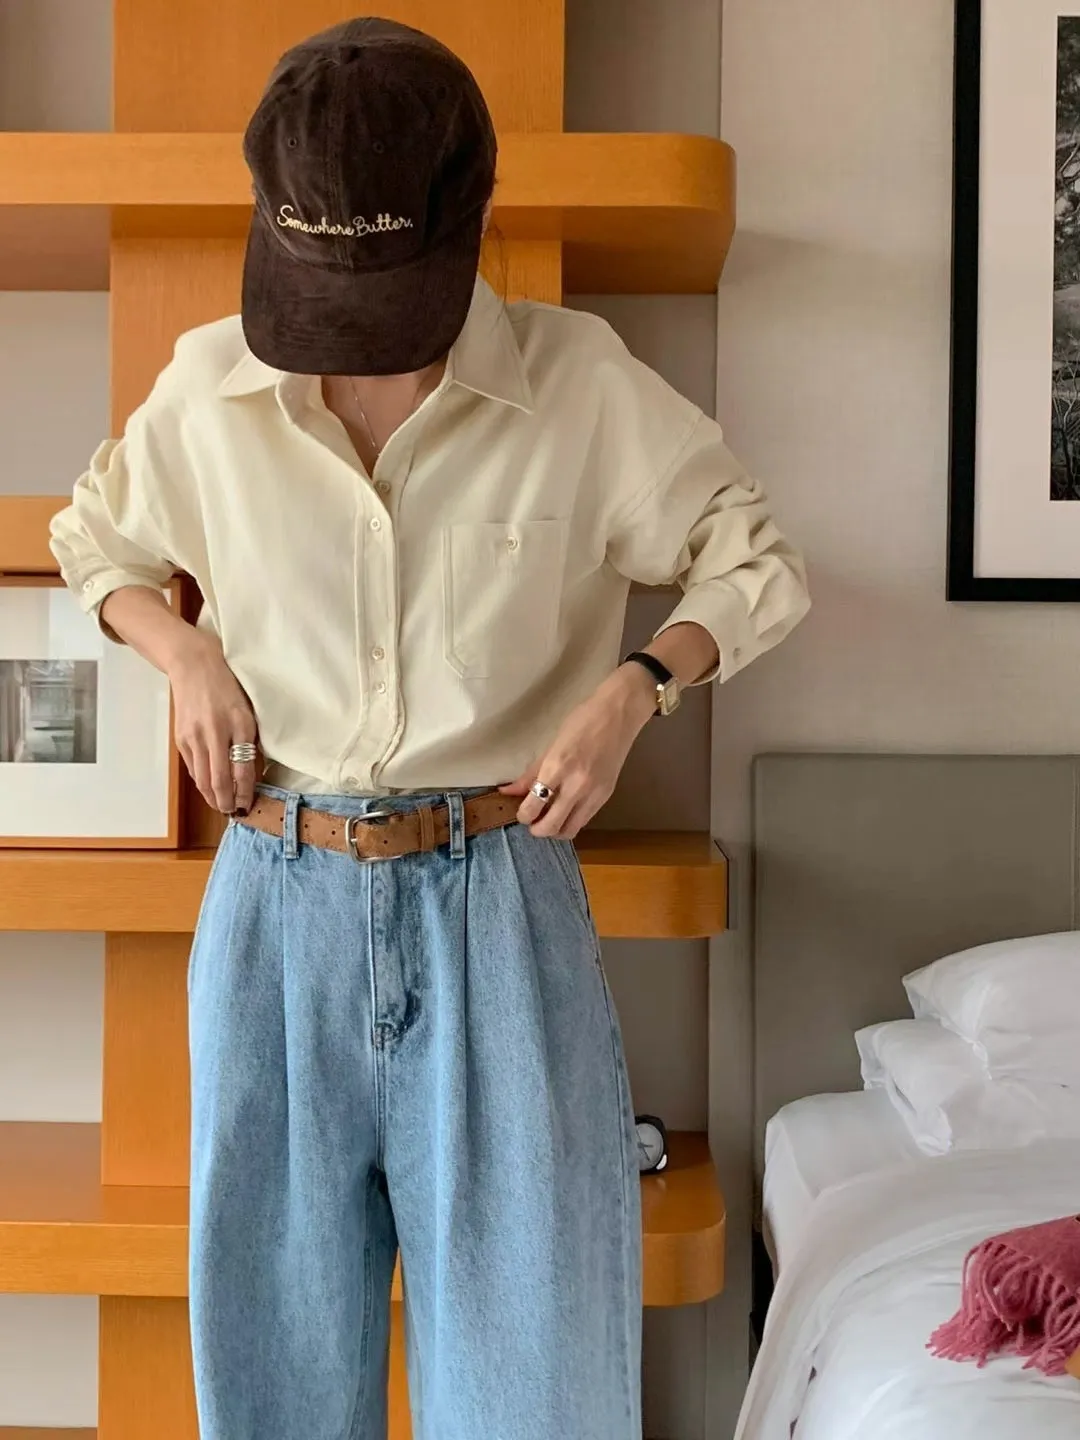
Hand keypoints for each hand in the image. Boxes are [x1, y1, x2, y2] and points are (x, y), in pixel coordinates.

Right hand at [168, 631, 259, 815]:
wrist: (193, 665)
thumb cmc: (228, 685)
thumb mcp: (248, 709)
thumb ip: (251, 739)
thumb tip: (254, 771)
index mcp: (240, 724)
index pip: (243, 769)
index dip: (245, 792)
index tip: (249, 805)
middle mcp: (216, 732)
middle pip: (219, 779)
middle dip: (227, 802)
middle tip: (234, 814)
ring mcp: (195, 736)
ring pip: (202, 778)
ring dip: (212, 797)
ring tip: (221, 807)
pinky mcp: (181, 738)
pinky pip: (192, 767)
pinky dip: (201, 782)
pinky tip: (209, 789)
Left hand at [499, 665, 656, 838]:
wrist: (619, 714)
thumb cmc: (583, 720)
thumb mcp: (552, 744)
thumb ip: (531, 772)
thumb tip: (509, 791)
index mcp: (558, 767)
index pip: (533, 806)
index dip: (523, 815)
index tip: (521, 811)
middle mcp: (576, 785)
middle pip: (550, 826)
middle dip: (536, 829)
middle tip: (532, 820)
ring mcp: (594, 793)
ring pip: (569, 830)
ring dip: (555, 830)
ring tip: (548, 818)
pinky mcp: (607, 796)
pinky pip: (584, 820)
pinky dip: (571, 821)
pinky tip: (566, 810)